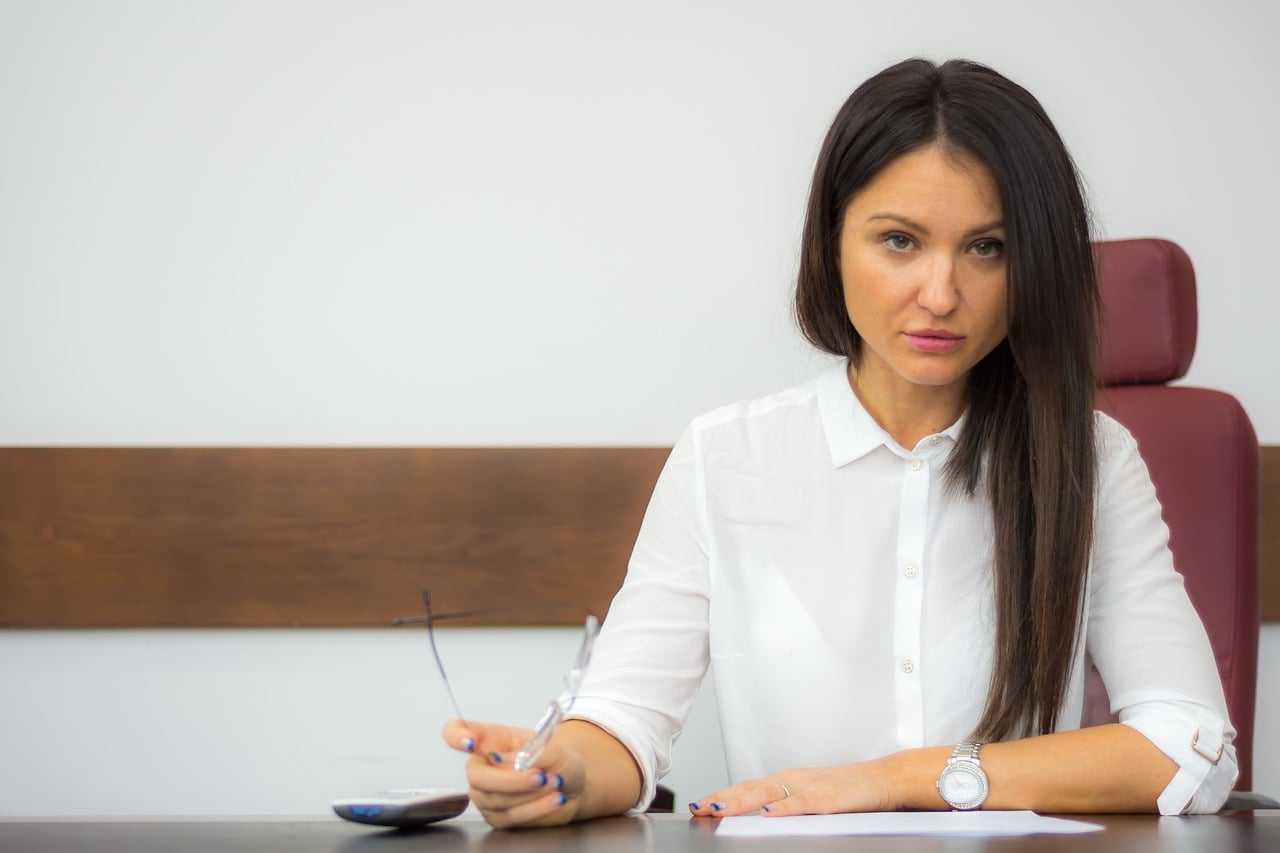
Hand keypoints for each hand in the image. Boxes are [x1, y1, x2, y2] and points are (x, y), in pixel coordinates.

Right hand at [442, 719, 582, 828]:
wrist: (573, 787)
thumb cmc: (559, 761)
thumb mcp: (554, 748)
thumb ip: (530, 751)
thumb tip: (503, 760)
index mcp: (490, 739)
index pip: (456, 731)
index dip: (456, 736)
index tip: (469, 742)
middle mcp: (482, 766)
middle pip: (476, 776)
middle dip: (511, 780)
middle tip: (540, 775)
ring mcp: (487, 794)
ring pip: (496, 799)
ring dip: (530, 793)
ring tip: (554, 783)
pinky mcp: (498, 817)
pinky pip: (510, 816)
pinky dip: (536, 808)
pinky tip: (554, 799)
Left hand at [687, 759, 897, 816]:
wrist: (880, 779)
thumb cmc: (844, 790)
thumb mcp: (808, 798)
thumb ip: (783, 805)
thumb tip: (756, 817)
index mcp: (785, 781)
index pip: (746, 788)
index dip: (722, 796)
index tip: (698, 806)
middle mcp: (792, 780)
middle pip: (750, 789)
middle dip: (722, 799)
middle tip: (699, 808)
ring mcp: (809, 787)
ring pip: (769, 794)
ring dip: (742, 802)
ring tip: (720, 809)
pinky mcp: (827, 798)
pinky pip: (801, 804)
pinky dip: (783, 809)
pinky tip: (768, 814)